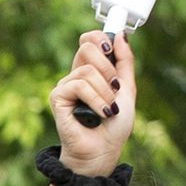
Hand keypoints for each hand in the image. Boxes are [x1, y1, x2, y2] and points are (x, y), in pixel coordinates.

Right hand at [50, 30, 134, 174]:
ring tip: (109, 109)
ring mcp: (65, 86)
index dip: (99, 37)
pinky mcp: (57, 98)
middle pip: (87, 46)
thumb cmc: (114, 127)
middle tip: (115, 88)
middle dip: (108, 66)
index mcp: (90, 71)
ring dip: (105, 91)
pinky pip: (80, 85)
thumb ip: (124, 61)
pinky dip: (95, 99)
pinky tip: (100, 114)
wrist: (103, 151)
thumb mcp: (127, 88)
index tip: (111, 48)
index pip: (88, 39)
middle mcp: (75, 75)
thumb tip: (119, 34)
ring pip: (87, 70)